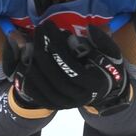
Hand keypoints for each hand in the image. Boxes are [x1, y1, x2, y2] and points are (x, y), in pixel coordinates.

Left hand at [13, 23, 127, 110]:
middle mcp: (80, 98)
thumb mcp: (111, 52)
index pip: (72, 68)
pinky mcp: (56, 106)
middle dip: (43, 54)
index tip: (49, 29)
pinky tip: (24, 64)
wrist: (104, 89)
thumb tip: (89, 29)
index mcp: (94, 84)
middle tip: (37, 33)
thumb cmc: (107, 66)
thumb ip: (103, 40)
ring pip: (45, 89)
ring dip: (33, 66)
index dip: (58, 49)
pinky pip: (38, 97)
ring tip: (28, 45)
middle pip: (55, 78)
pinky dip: (28, 82)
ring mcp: (67, 104)